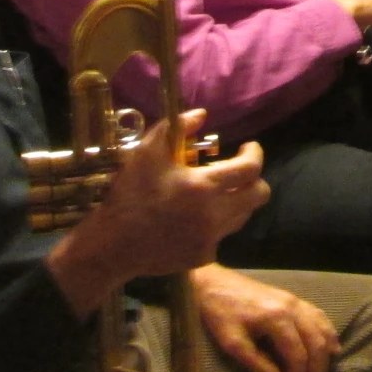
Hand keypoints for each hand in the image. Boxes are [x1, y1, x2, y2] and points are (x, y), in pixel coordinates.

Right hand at [46, 119, 270, 316]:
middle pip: (259, 195)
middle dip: (255, 179)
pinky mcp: (203, 257)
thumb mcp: (146, 152)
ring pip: (244, 215)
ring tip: (217, 192)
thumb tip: (202, 114)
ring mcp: (211, 239)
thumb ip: (176, 128)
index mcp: (203, 186)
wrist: (112, 245)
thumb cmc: (129, 194)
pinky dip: (217, 223)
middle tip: (239, 172)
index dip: (255, 154)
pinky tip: (197, 217)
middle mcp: (214, 214)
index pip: (250, 169)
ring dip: (237, 200)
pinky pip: (222, 235)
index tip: (248, 148)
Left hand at [190, 265, 339, 371]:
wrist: (212, 281)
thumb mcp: (232, 342)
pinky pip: (319, 316)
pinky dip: (328, 334)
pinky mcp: (293, 298)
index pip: (297, 355)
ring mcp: (295, 300)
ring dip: (325, 357)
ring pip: (321, 330)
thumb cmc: (218, 312)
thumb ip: (257, 364)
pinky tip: (331, 348)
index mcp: (276, 319)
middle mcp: (292, 308)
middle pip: (315, 344)